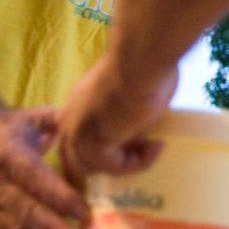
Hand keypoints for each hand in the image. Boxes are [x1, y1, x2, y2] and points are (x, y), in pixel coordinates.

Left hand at [58, 52, 176, 185]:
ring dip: (126, 163)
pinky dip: (140, 162)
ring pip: (96, 167)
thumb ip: (126, 106)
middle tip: (143, 148)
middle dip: (109, 161)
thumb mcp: (131, 88)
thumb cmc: (142, 64)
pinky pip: (117, 168)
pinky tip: (158, 145)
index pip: (76, 137)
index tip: (138, 137)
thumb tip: (141, 113)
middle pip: (76, 159)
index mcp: (77, 101)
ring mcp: (78, 134)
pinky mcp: (93, 146)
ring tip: (153, 146)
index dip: (105, 144)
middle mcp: (70, 118)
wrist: (140, 61)